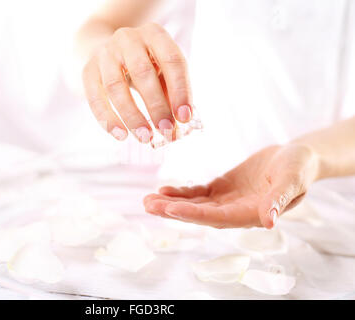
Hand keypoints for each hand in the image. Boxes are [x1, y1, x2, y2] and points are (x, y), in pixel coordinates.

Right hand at [82, 23, 192, 142]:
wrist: (108, 51)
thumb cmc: (145, 65)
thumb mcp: (163, 71)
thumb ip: (171, 95)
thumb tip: (177, 128)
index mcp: (155, 35)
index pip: (172, 60)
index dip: (180, 89)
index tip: (184, 117)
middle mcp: (128, 38)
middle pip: (143, 72)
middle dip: (156, 104)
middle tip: (165, 129)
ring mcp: (105, 53)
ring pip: (115, 86)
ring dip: (132, 115)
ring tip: (144, 137)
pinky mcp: (88, 70)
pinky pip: (95, 97)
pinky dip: (107, 118)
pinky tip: (121, 135)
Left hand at [144, 144, 320, 228]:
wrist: (297, 158)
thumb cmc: (299, 168)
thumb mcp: (292, 180)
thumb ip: (279, 200)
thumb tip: (269, 221)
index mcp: (251, 214)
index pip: (217, 218)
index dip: (193, 214)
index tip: (170, 209)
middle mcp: (235, 212)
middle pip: (199, 214)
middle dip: (173, 210)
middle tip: (148, 205)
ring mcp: (227, 201)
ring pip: (195, 205)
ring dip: (171, 203)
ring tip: (148, 200)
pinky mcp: (222, 189)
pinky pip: (198, 193)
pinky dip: (181, 192)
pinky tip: (164, 190)